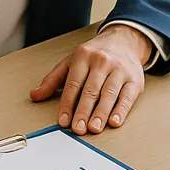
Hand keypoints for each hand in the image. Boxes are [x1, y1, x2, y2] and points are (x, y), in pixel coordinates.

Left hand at [29, 25, 148, 134]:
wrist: (124, 40)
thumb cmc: (95, 55)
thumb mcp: (71, 62)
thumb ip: (53, 80)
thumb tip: (35, 95)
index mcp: (83, 57)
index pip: (73, 83)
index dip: (67, 104)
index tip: (64, 121)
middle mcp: (102, 61)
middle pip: (91, 90)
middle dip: (83, 111)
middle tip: (78, 128)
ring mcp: (120, 70)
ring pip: (109, 94)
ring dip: (101, 113)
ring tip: (94, 128)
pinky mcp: (134, 79)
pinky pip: (127, 97)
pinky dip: (121, 110)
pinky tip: (115, 121)